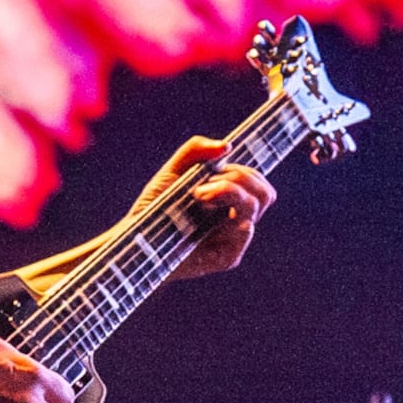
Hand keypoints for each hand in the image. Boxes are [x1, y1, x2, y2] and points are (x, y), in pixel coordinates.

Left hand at [145, 135, 274, 278]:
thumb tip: (227, 146)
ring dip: (229, 189)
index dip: (247, 170)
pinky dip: (224, 209)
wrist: (137, 239)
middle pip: (265, 193)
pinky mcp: (228, 256)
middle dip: (239, 176)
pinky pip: (245, 230)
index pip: (257, 182)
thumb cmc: (154, 208)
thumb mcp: (172, 170)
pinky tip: (200, 208)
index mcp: (229, 200)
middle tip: (207, 181)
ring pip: (256, 205)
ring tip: (199, 193)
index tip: (222, 166)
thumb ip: (196, 150)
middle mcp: (235, 218)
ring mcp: (234, 238)